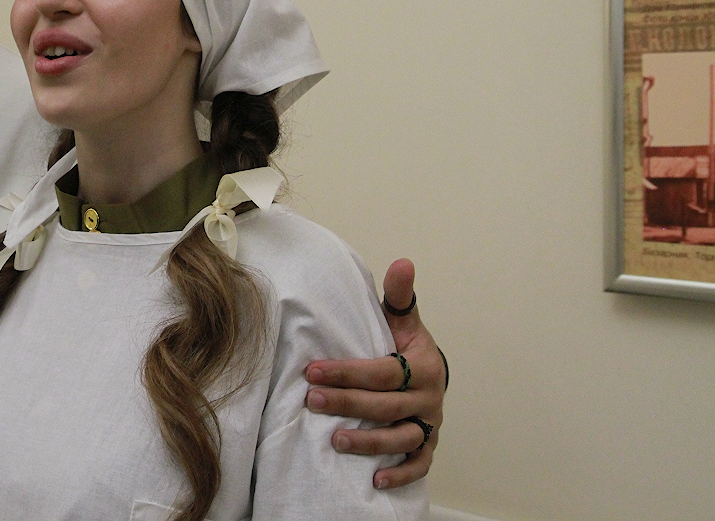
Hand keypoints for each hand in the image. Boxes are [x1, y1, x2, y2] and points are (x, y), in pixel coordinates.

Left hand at [303, 258, 444, 488]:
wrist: (432, 374)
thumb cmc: (406, 346)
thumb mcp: (403, 321)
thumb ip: (398, 297)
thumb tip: (402, 262)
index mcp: (422, 365)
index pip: (382, 371)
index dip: (348, 372)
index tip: (312, 371)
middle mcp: (429, 398)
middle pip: (386, 404)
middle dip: (347, 402)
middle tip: (311, 400)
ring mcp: (429, 425)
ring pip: (401, 438)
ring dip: (370, 442)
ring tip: (335, 440)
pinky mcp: (428, 446)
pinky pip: (419, 464)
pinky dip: (400, 474)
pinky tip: (375, 480)